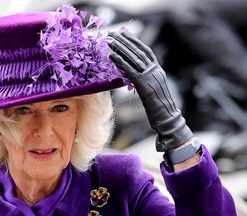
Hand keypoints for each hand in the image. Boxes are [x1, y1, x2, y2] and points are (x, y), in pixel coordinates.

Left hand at [108, 30, 191, 151]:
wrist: (168, 120)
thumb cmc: (158, 110)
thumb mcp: (150, 91)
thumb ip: (143, 82)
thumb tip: (132, 76)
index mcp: (158, 71)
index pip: (145, 52)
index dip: (134, 41)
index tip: (124, 33)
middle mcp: (156, 71)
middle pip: (139, 52)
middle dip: (125, 41)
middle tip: (113, 33)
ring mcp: (151, 77)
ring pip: (134, 59)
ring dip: (120, 48)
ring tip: (109, 41)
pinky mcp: (145, 86)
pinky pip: (131, 71)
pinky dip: (121, 62)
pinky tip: (112, 56)